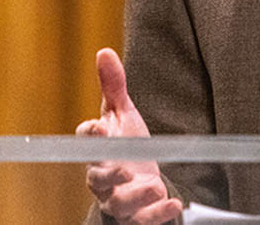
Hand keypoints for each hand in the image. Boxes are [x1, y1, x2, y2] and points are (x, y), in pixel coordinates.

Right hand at [77, 48, 183, 224]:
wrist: (143, 183)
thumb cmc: (128, 146)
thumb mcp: (124, 115)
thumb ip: (113, 87)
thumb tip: (104, 52)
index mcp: (98, 149)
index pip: (86, 141)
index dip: (90, 134)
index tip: (101, 127)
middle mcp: (103, 177)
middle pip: (98, 178)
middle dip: (110, 174)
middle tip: (126, 168)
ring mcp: (119, 199)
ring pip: (119, 203)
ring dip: (137, 197)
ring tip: (156, 186)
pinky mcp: (136, 217)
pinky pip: (142, 221)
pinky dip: (157, 215)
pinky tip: (173, 203)